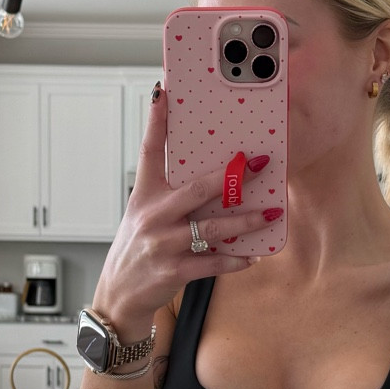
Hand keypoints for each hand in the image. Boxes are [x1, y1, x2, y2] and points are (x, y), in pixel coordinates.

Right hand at [91, 83, 276, 337]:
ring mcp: (162, 244)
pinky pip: (212, 263)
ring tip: (270, 213)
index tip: (164, 93)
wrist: (119, 296)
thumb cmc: (137, 250)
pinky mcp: (173, 271)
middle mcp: (152, 216)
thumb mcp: (143, 216)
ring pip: (212, 228)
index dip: (156, 121)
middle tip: (259, 163)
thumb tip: (210, 178)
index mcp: (144, 196)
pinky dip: (235, 260)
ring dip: (246, 221)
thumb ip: (169, 195)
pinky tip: (252, 257)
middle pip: (196, 189)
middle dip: (231, 177)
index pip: (149, 151)